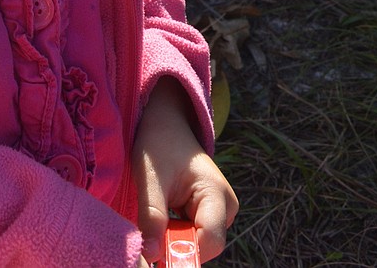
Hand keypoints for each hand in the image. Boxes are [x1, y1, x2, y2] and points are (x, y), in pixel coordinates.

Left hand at [130, 78, 237, 263]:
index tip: (154, 248)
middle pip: (204, 246)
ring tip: (156, 212)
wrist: (165, 122)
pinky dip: (175, 232)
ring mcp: (221, 210)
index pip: (210, 242)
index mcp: (216, 193)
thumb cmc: (157, 143)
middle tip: (150, 227)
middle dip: (175, 244)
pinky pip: (193, 236)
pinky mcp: (211, 213)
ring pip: (197, 243)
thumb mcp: (149, 177)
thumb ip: (151, 215)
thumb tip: (151, 255)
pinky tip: (163, 213)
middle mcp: (227, 205)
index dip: (183, 252)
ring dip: (173, 238)